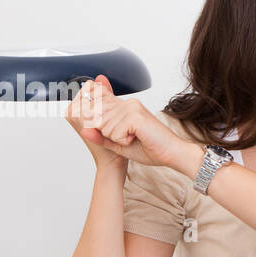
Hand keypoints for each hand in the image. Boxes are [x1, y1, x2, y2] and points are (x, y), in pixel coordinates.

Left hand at [65, 75, 184, 169]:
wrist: (171, 153)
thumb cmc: (150, 148)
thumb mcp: (118, 143)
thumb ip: (101, 135)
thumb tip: (84, 130)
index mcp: (125, 106)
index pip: (98, 109)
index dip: (100, 125)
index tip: (120, 134)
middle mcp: (127, 103)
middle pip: (98, 119)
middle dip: (109, 134)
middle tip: (129, 138)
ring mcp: (131, 108)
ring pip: (104, 127)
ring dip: (116, 139)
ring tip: (133, 138)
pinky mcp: (135, 116)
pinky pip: (114, 132)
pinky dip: (122, 141)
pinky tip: (135, 139)